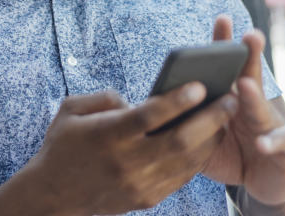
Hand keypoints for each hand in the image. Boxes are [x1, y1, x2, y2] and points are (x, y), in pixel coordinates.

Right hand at [25, 84, 236, 214]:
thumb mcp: (71, 109)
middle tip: (230, 100)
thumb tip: (138, 100)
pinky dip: (198, 158)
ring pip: (187, 161)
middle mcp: (126, 161)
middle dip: (210, 119)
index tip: (200, 85)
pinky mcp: (146, 198)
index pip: (149, 116)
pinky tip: (207, 142)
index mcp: (106, 135)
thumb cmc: (63, 144)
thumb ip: (104, 97)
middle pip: (179, 140)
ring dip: (211, 139)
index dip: (177, 100)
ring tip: (224, 119)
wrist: (54, 194)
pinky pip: (181, 177)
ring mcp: (138, 183)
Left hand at [202, 16, 284, 205]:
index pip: (225, 66)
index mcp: (230, 97)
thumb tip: (147, 107)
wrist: (267, 180)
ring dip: (254, 96)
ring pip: (262, 107)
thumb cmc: (229, 152)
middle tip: (248, 35)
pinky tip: (261, 143)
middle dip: (249, 54)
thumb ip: (184, 120)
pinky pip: (279, 144)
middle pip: (249, 75)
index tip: (222, 18)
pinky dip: (271, 143)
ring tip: (244, 85)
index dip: (223, 43)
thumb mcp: (202, 135)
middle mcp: (252, 104)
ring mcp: (271, 124)